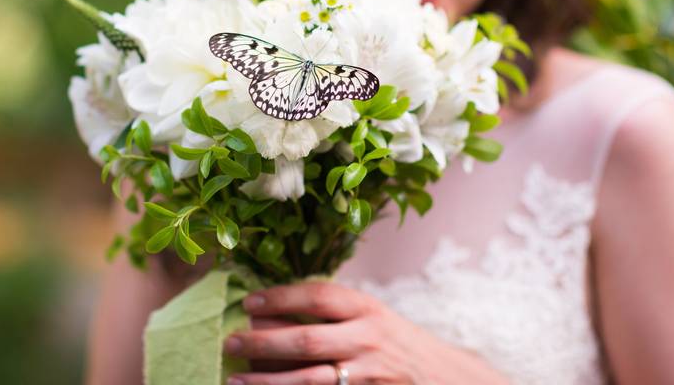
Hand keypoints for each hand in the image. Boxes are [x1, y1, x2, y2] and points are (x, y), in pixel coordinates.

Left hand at [223, 281, 509, 383]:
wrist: (442, 376)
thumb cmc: (392, 341)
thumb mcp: (369, 316)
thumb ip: (328, 313)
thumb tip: (267, 311)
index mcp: (367, 308)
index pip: (319, 296)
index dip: (282, 297)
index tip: (249, 302)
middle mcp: (368, 339)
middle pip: (308, 339)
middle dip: (264, 342)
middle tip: (231, 342)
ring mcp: (368, 373)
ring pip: (310, 380)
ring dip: (269, 380)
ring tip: (237, 380)